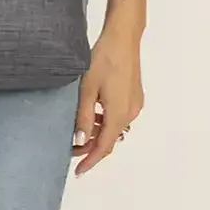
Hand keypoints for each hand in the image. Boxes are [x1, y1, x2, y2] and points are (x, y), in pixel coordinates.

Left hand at [72, 26, 143, 176]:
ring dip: (100, 132)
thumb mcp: (87, 89)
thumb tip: (81, 140)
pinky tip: (95, 112)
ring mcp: (135, 104)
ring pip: (116, 127)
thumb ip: (84, 117)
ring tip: (81, 129)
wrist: (123, 38)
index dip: (90, 161)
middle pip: (111, 139)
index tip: (78, 171)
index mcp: (119, 114)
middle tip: (73, 148)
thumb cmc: (103, 59)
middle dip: (93, 147)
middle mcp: (130, 113)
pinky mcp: (135, 96)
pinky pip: (120, 116)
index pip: (104, 147)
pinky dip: (107, 120)